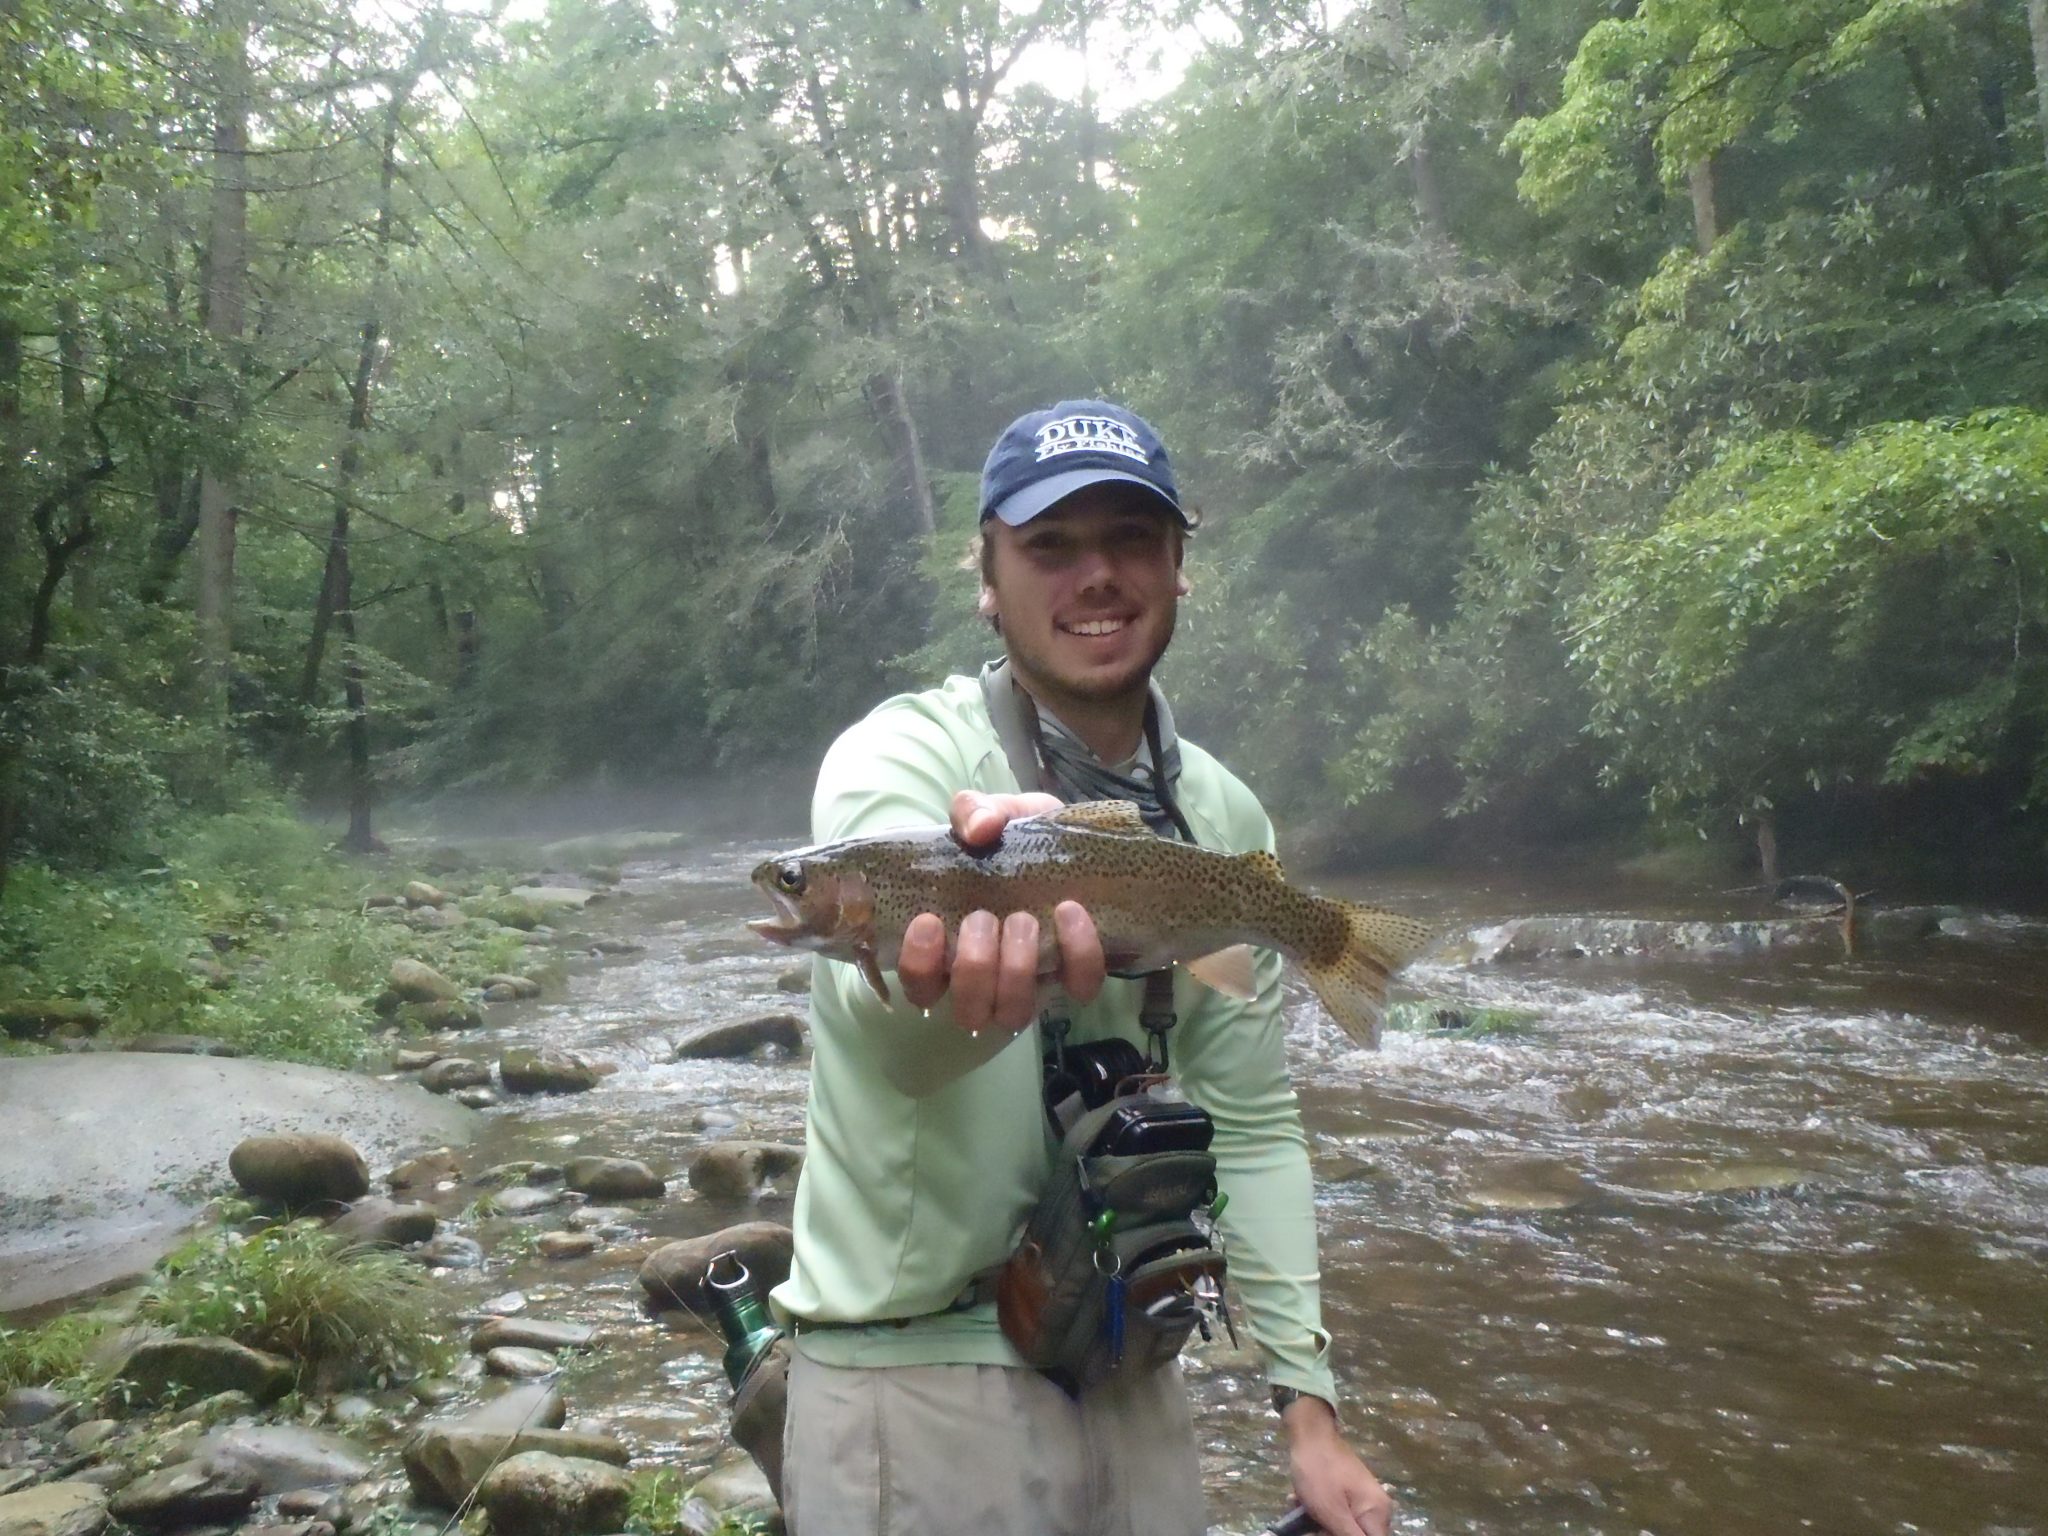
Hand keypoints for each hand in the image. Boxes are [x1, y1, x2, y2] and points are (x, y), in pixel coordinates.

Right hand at [896, 791, 1106, 1033]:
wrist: (1075, 843)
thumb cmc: (1015, 839)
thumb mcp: (990, 815)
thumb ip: (974, 811)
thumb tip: (979, 828)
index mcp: (950, 948)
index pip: (920, 987)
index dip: (919, 967)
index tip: (928, 921)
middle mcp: (987, 980)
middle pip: (968, 1011)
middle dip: (972, 968)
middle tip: (982, 918)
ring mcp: (1033, 983)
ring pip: (1014, 1013)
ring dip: (1015, 971)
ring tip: (1022, 919)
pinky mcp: (1077, 974)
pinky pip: (1080, 986)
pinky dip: (1077, 953)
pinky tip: (1070, 912)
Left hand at [1283, 1395, 1392, 1535]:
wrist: (1309, 1434)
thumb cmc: (1319, 1473)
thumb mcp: (1333, 1513)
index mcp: (1378, 1513)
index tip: (1327, 1532)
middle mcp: (1377, 1507)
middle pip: (1358, 1535)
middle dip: (1332, 1532)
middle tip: (1312, 1525)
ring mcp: (1363, 1497)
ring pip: (1345, 1526)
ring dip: (1322, 1525)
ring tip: (1302, 1511)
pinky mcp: (1348, 1491)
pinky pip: (1338, 1512)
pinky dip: (1320, 1512)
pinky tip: (1301, 1503)